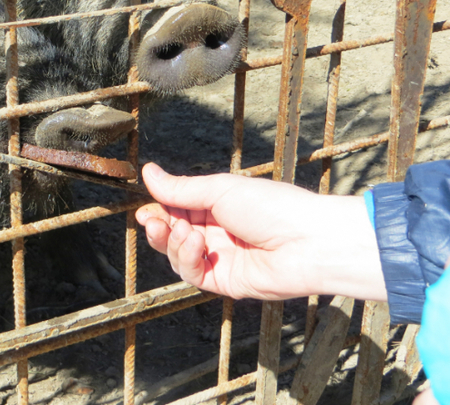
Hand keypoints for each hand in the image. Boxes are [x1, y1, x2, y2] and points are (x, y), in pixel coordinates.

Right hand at [136, 163, 386, 300]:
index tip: (145, 210)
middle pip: (172, 234)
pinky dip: (187, 259)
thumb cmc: (272, 207)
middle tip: (152, 222)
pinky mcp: (224, 281)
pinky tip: (195, 245)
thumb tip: (147, 172)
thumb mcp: (219, 190)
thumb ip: (180, 189)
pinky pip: (192, 274)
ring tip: (186, 232)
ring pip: (177, 255)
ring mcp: (219, 258)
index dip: (159, 211)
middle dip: (159, 228)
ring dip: (173, 243)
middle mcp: (216, 233)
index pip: (177, 209)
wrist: (308, 241)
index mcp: (217, 206)